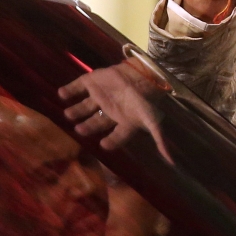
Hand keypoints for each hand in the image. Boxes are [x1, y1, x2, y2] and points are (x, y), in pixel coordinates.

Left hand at [58, 59, 172, 162]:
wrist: (142, 73)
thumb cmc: (146, 99)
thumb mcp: (152, 121)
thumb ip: (158, 139)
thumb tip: (172, 162)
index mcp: (124, 121)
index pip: (116, 136)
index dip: (110, 141)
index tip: (103, 145)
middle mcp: (110, 110)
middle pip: (96, 122)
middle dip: (87, 127)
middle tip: (79, 131)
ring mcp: (100, 96)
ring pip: (84, 107)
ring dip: (75, 111)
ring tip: (69, 114)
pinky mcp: (91, 82)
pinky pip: (77, 87)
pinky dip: (68, 91)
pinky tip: (62, 94)